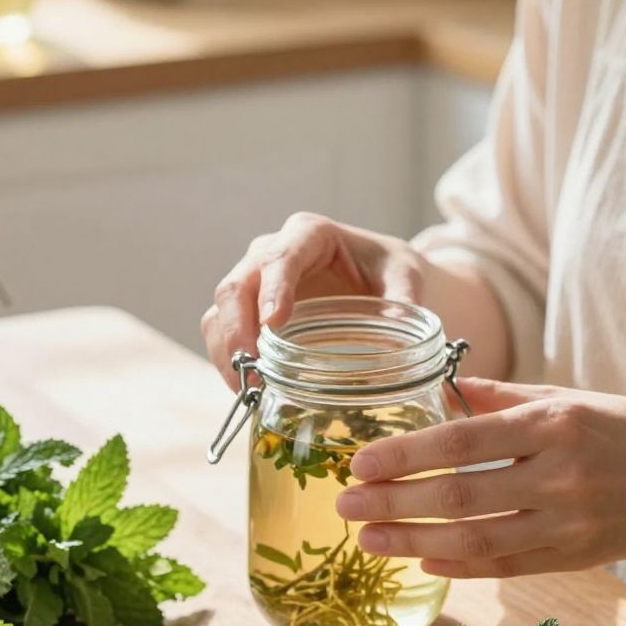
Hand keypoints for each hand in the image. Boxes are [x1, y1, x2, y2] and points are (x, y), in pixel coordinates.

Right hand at [202, 212, 432, 387]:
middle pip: (236, 286)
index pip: (281, 256)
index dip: (273, 289)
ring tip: (248, 391)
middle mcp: (271, 253)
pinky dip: (228, 362)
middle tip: (254, 373)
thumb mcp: (405, 276)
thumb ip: (404, 300)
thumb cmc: (388, 271)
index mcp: (310, 235)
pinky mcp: (248, 312)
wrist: (379, 278)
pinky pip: (223, 334)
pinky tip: (248, 390)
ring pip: (220, 312)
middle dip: (238, 330)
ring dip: (227, 353)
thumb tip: (400, 340)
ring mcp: (254, 283)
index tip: (274, 324)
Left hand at [333, 378, 625, 576]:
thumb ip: (505, 399)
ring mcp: (567, 523)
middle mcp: (559, 475)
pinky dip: (458, 565)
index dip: (405, 454)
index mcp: (554, 424)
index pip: (462, 439)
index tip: (360, 461)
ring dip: (412, 541)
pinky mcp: (575, 557)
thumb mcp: (571, 398)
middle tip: (344, 505)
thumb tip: (441, 392)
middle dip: (393, 501)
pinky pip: (505, 566)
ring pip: (475, 539)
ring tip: (368, 538)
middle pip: (458, 494)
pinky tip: (421, 557)